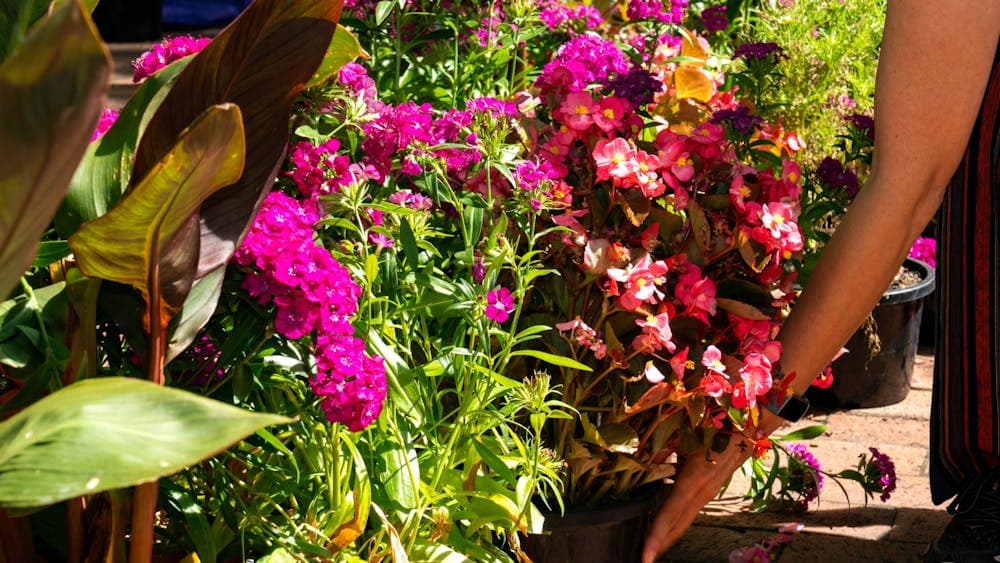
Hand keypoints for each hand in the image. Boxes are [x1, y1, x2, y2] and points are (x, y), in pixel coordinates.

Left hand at [641, 435, 752, 562]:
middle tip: (643, 559)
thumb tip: (642, 463)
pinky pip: (690, 509)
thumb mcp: (684, 435)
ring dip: (667, 534)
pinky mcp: (711, 487)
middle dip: (660, 544)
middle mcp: (703, 492)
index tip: (645, 557)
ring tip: (649, 547)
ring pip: (685, 519)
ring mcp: (709, 491)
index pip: (670, 515)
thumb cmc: (713, 423)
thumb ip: (663, 451)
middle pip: (678, 525)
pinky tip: (665, 523)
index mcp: (693, 480)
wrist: (750, 423)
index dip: (656, 537)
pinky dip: (675, 520)